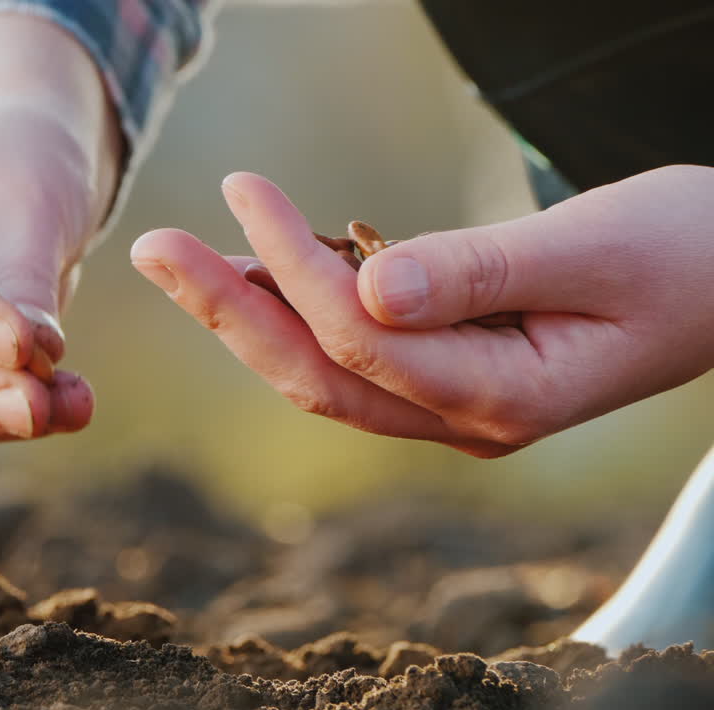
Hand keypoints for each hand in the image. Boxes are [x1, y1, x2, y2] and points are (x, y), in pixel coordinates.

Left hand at [131, 165, 713, 456]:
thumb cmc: (687, 252)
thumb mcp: (597, 251)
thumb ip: (483, 272)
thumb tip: (367, 287)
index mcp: (508, 399)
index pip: (366, 341)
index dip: (294, 267)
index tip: (245, 191)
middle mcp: (467, 416)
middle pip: (319, 375)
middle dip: (228, 312)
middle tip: (151, 249)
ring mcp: (454, 402)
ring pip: (326, 370)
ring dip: (249, 314)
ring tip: (180, 257)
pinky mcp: (448, 370)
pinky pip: (353, 353)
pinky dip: (299, 310)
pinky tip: (255, 269)